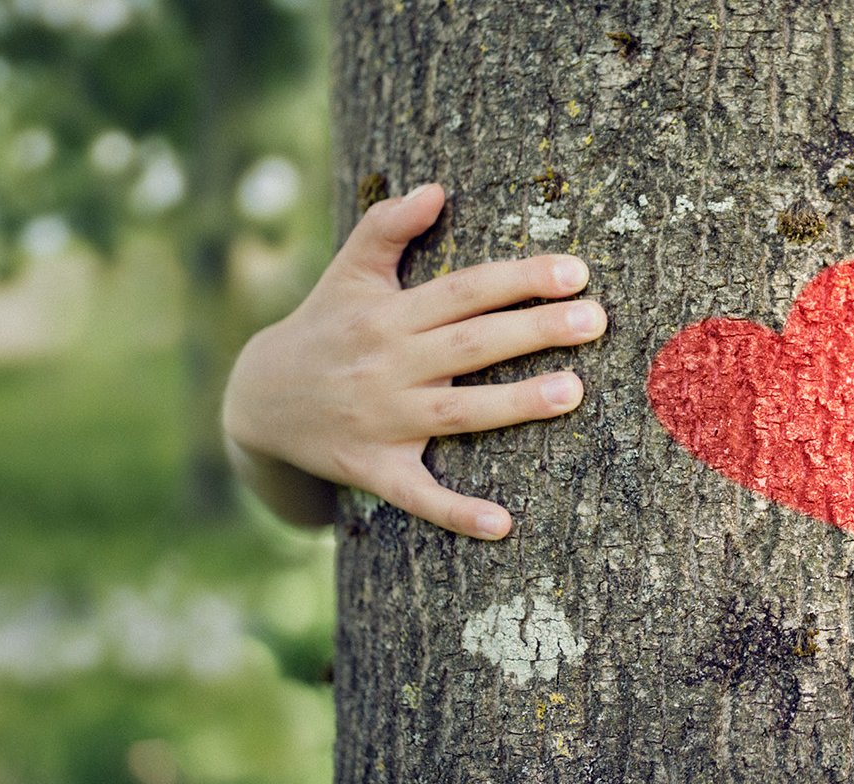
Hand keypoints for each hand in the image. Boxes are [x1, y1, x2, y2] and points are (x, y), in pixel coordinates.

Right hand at [222, 183, 605, 539]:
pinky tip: (502, 524)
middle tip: (596, 320)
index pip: (463, 291)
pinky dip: (455, 511)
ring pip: (456, 414)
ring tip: (573, 391)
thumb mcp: (346, 273)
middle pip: (470, 345)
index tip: (576, 272)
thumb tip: (435, 189)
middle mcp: (386, 366)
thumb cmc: (322, 327)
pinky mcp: (371, 469)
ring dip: (514, 405)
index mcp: (386, 315)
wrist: (257, 401)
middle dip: (534, 331)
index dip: (518, 280)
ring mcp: (380, 421)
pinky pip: (417, 495)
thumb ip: (386, 227)